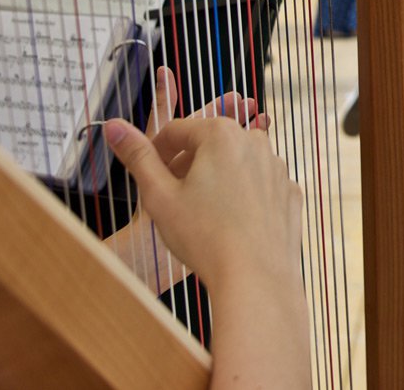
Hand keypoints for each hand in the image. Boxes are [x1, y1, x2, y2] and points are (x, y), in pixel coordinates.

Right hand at [106, 95, 298, 283]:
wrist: (256, 278)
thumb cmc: (206, 238)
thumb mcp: (159, 196)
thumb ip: (137, 157)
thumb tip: (114, 126)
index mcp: (220, 134)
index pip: (176, 130)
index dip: (155, 152)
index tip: (148, 173)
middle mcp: (255, 142)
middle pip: (208, 144)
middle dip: (186, 164)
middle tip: (171, 196)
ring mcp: (277, 168)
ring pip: (236, 164)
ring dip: (216, 179)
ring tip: (201, 213)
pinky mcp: (289, 193)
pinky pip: (259, 187)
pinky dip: (243, 197)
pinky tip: (230, 223)